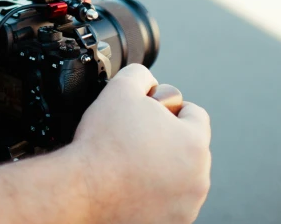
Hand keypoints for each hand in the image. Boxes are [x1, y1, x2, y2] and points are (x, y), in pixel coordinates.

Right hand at [69, 64, 210, 223]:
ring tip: (130, 161)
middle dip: (166, 137)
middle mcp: (198, 178)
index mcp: (194, 143)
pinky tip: (130, 184)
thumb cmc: (103, 142)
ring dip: (161, 166)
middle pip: (188, 145)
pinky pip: (168, 200)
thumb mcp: (121, 88)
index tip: (149, 113)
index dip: (169, 106)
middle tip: (135, 135)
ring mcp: (186, 206)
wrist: (82, 190)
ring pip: (180, 175)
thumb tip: (149, 82)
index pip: (194, 113)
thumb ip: (141, 75)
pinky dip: (153, 192)